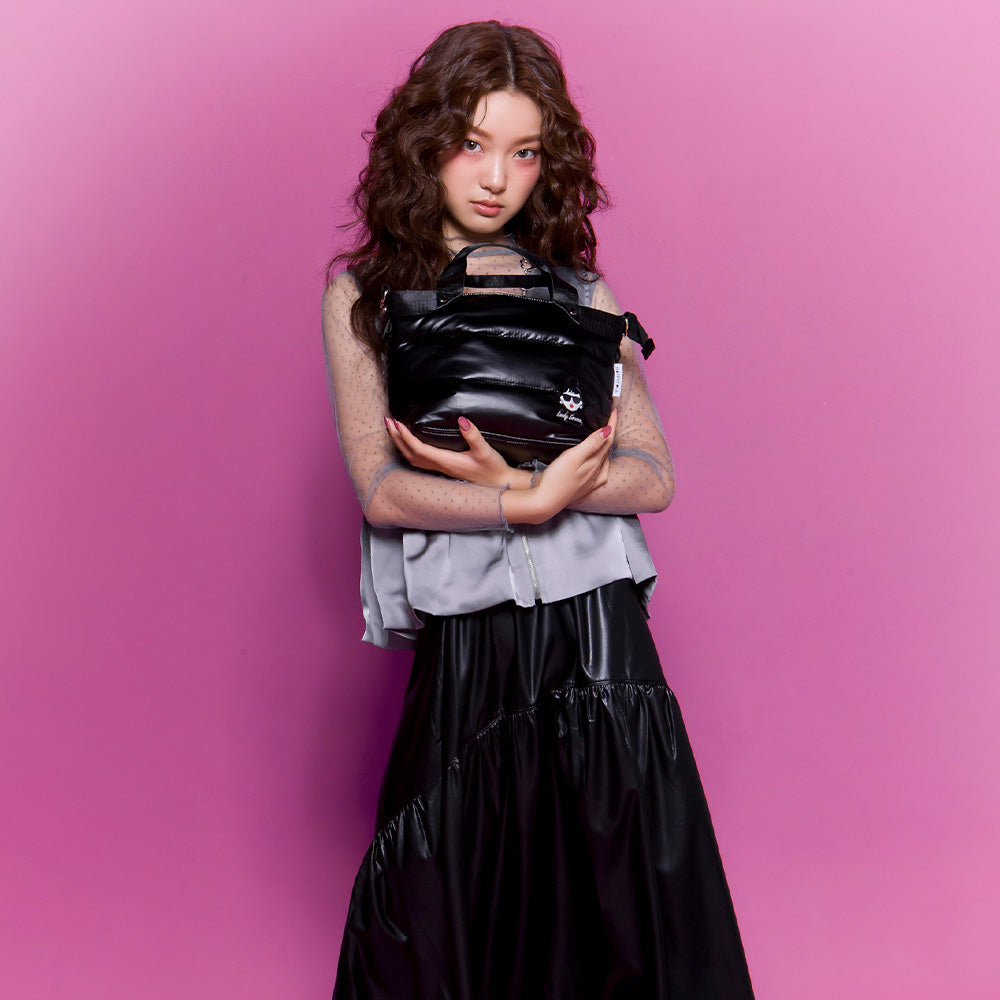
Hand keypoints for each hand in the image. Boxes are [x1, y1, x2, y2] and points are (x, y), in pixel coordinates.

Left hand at [385, 415, 530, 488]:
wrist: (499, 485)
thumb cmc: (493, 469)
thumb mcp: (485, 451)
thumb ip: (473, 435)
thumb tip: (462, 420)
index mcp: (446, 462)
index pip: (418, 449)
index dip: (406, 437)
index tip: (397, 423)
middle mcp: (439, 466)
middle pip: (409, 453)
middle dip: (396, 438)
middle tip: (387, 421)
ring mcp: (440, 469)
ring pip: (412, 458)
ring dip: (400, 444)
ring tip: (393, 430)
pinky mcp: (444, 468)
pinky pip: (419, 460)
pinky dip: (409, 450)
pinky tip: (409, 443)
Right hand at [528, 408, 616, 517]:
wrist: (545, 501)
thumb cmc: (556, 479)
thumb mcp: (573, 457)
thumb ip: (591, 444)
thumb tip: (607, 430)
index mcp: (594, 462)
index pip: (608, 439)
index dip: (612, 423)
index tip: (614, 409)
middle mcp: (596, 472)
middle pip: (607, 448)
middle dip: (610, 432)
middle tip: (610, 418)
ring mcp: (591, 481)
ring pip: (604, 460)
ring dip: (606, 447)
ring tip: (605, 436)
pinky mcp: (585, 487)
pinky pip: (600, 472)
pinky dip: (601, 463)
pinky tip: (598, 463)